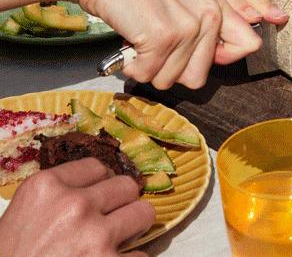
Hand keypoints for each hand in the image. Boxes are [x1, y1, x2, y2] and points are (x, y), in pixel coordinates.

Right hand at [0, 158, 153, 255]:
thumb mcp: (23, 215)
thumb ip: (56, 198)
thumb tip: (95, 191)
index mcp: (46, 187)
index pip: (96, 167)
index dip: (100, 184)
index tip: (98, 196)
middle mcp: (73, 205)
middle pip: (126, 185)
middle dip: (121, 202)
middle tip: (111, 218)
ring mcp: (96, 235)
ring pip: (144, 212)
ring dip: (134, 227)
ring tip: (118, 238)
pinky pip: (142, 253)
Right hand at [76, 0, 260, 88]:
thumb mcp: (181, 6)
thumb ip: (205, 30)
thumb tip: (224, 58)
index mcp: (217, 6)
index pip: (249, 44)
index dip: (222, 59)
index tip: (192, 54)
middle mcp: (209, 14)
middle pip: (199, 77)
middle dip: (171, 71)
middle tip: (155, 46)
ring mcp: (188, 25)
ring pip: (172, 80)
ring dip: (149, 69)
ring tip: (141, 40)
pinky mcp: (163, 36)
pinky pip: (149, 75)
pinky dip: (133, 67)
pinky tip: (129, 44)